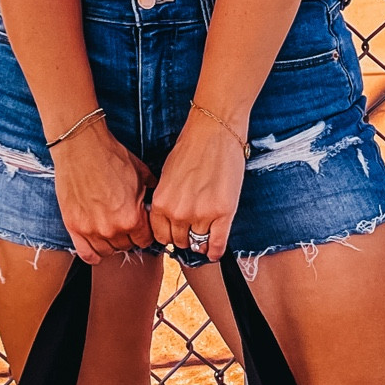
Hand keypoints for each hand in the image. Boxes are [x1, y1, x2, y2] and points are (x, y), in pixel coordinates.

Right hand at [52, 122, 154, 262]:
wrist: (81, 147)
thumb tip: (157, 204)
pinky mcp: (73, 227)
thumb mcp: (142, 174)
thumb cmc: (112, 157)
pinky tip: (97, 243)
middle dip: (129, 236)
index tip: (141, 224)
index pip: (145, 240)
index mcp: (132, 218)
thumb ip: (151, 194)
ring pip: (107, 251)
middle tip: (124, 222)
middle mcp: (112, 229)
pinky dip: (93, 252)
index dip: (145, 231)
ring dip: (111, 243)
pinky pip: (86, 254)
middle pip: (127, 246)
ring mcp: (91, 230)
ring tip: (110, 228)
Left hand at [149, 111, 246, 261]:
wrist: (214, 132)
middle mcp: (178, 212)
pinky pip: (218, 243)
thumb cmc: (191, 150)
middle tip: (193, 233)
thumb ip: (167, 202)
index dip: (170, 236)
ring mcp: (201, 214)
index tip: (177, 235)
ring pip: (198, 243)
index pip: (161, 236)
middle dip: (185, 239)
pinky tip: (216, 251)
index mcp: (161, 203)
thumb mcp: (167, 178)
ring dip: (201, 243)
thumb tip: (170, 222)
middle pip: (179, 242)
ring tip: (206, 238)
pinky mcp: (223, 212)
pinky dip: (216, 251)